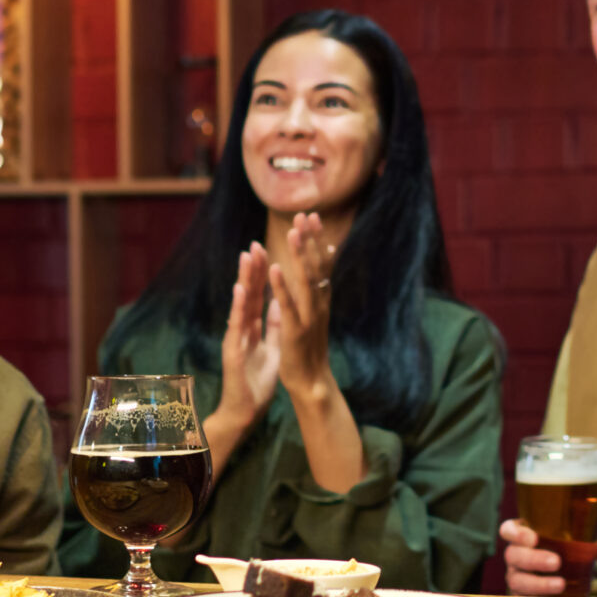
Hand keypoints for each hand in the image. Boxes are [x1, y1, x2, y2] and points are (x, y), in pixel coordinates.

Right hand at [215, 244, 280, 428]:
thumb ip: (273, 326)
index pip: (258, 295)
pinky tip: (239, 289)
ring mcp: (236, 338)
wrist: (245, 413)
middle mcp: (242, 329)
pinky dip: (238, 307)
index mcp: (253, 329)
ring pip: (240, 304)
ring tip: (246, 256)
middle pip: (248, 294)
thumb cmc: (256, 383)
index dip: (262, 273)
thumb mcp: (271, 348)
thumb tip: (280, 303)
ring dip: (243, 279)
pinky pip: (237, 326)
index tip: (266, 249)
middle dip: (252, 269)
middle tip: (255, 243)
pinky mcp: (233, 351)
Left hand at [265, 213, 339, 407]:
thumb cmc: (310, 348)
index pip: (321, 263)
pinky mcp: (294, 331)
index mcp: (320, 300)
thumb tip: (322, 268)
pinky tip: (274, 268)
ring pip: (304, 281)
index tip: (313, 216)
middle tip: (305, 215)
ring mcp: (308, 317)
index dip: (317, 239)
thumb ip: (317, 291)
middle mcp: (318, 304)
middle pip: (316, 266)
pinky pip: (287, 305)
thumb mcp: (316, 315)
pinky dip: (281, 285)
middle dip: (309, 240)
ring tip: (292, 233)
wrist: (311, 382)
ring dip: (299, 256)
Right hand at [498, 518, 596, 595]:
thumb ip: (592, 544)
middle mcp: (516, 555)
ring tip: (561, 584)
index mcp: (524, 536)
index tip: (532, 538)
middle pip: (513, 555)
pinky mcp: (522, 596)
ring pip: (517, 579)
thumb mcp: (578, 545)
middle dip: (533, 559)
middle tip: (557, 562)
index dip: (515, 533)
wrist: (563, 580)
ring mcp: (516, 576)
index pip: (508, 530)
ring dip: (538, 583)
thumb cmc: (566, 553)